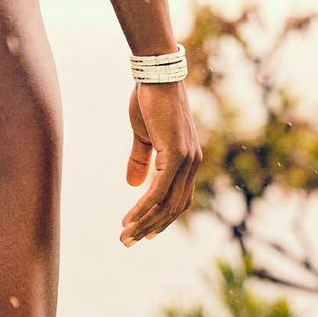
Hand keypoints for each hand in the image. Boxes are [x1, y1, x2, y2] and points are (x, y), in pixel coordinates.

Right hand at [120, 78, 198, 245]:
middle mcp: (193, 163)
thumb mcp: (143, 134)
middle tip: (129, 242)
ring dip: (144, 224)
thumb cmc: (150, 99)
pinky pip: (158, 192)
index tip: (144, 233)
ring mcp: (187, 160)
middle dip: (151, 228)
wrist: (156, 74)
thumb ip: (142, 159)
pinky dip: (142, 209)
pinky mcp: (176, 155)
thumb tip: (133, 185)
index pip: (179, 199)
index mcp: (189, 159)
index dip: (162, 218)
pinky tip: (128, 220)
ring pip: (166, 205)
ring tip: (125, 237)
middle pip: (174, 208)